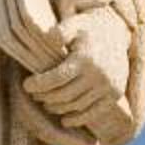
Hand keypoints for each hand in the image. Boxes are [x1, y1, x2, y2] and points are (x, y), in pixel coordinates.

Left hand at [25, 8, 128, 133]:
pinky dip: (78, 119)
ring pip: (76, 105)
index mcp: (86, 59)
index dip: (39, 84)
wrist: (117, 32)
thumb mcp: (74, 24)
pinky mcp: (115, 95)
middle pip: (64, 95)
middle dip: (45, 97)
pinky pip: (93, 113)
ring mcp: (108, 87)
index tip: (26, 85)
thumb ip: (61, 31)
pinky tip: (64, 120)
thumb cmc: (88, 28)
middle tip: (34, 95)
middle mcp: (99, 75)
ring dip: (58, 108)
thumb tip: (48, 36)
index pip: (56, 78)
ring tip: (46, 104)